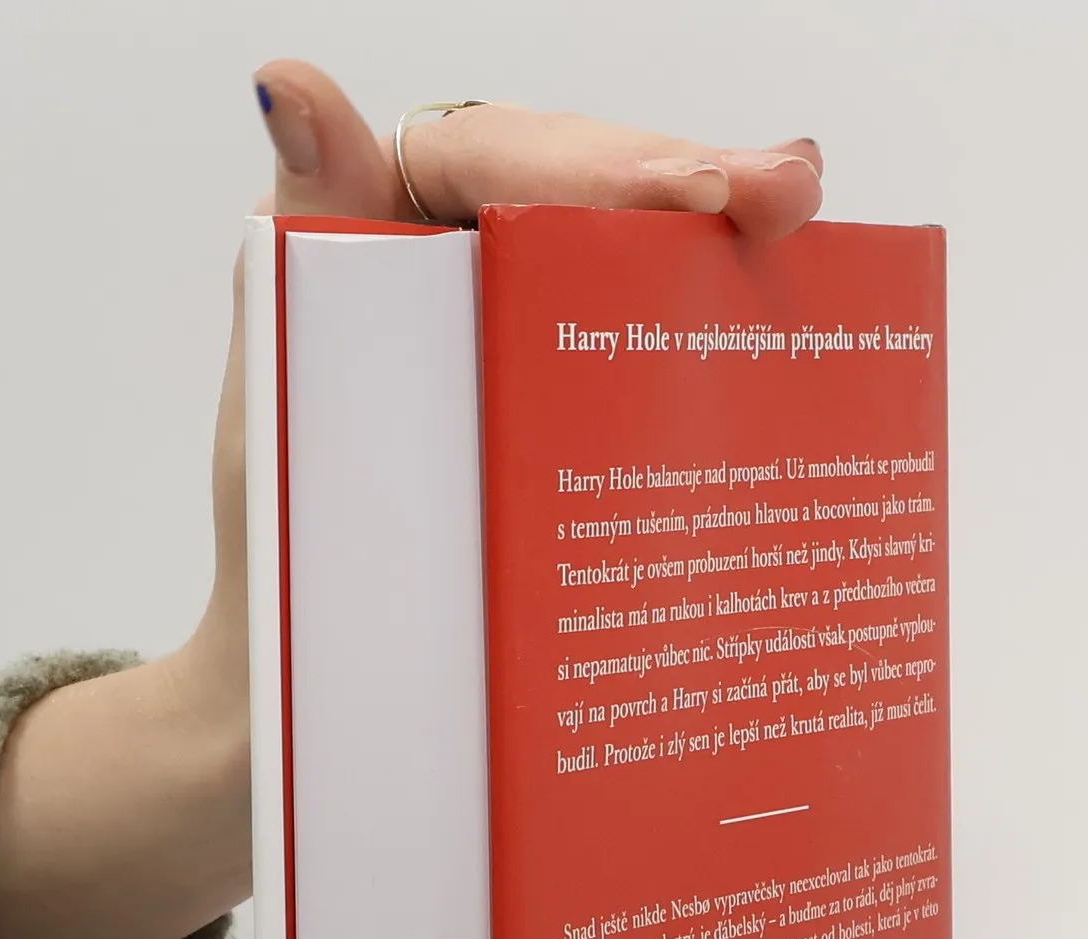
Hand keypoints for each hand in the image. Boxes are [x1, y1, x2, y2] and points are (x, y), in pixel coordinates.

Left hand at [178, 64, 824, 740]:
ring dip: (724, 252)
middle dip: (695, 188)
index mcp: (386, 226)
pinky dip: (718, 349)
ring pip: (637, 268)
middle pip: (591, 193)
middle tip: (789, 191)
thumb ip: (305, 240)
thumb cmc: (287, 563)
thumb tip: (292, 86)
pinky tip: (789, 335)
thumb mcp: (288, 395)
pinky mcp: (576, 417)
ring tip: (800, 218)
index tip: (694, 193)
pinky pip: (651, 362)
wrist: (322, 703)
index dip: (600, 165)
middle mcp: (466, 264)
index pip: (498, 156)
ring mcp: (532, 341)